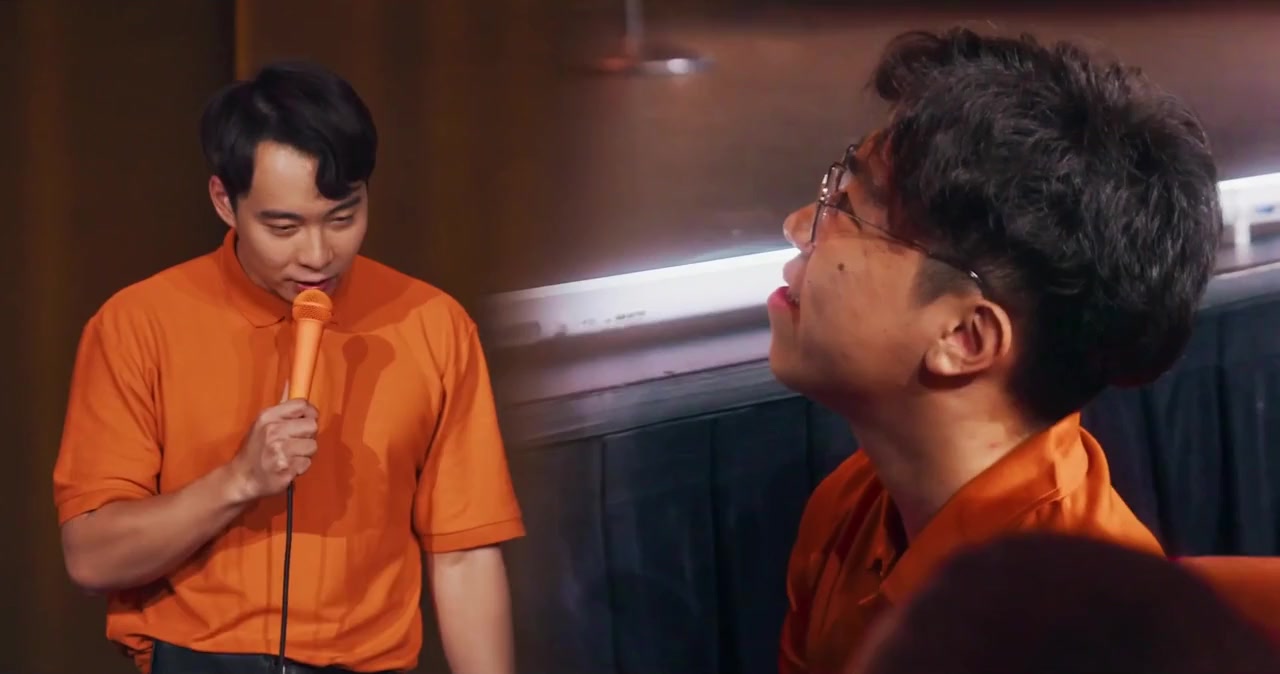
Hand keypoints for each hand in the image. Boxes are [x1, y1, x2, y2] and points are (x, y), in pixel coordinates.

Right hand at [228, 383, 318, 502]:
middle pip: (312, 426)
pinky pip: (307, 464)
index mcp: (268, 417)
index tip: (304, 422)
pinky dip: (300, 467)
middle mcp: (274, 431)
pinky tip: (288, 467)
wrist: (241, 478)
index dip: (309, 414)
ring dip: (305, 453)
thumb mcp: (262, 423)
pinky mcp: (286, 469)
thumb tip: (292, 382)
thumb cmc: (255, 449)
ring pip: (313, 446)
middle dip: (307, 436)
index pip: (302, 405)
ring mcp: (280, 451)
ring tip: (291, 456)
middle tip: (296, 443)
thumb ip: (281, 407)